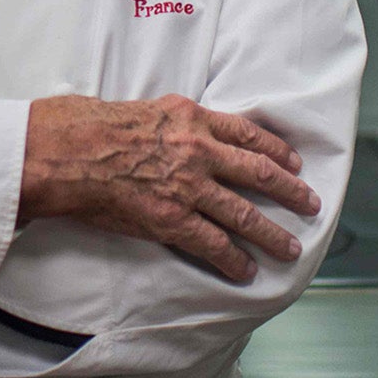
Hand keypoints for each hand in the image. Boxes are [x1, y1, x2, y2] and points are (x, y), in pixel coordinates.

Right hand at [18, 95, 318, 282]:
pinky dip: (234, 259)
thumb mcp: (143, 107)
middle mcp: (199, 149)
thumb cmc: (91, 125)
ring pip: (245, 213)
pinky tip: (247, 269)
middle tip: (311, 204)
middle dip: (291, 191)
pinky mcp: (172, 219)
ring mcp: (188, 186)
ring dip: (272, 233)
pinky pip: (214, 243)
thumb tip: (181, 132)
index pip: (248, 132)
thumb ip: (173, 122)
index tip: (294, 162)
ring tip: (290, 247)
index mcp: (192, 117)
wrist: (65, 151)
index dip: (277, 150)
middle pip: (260, 172)